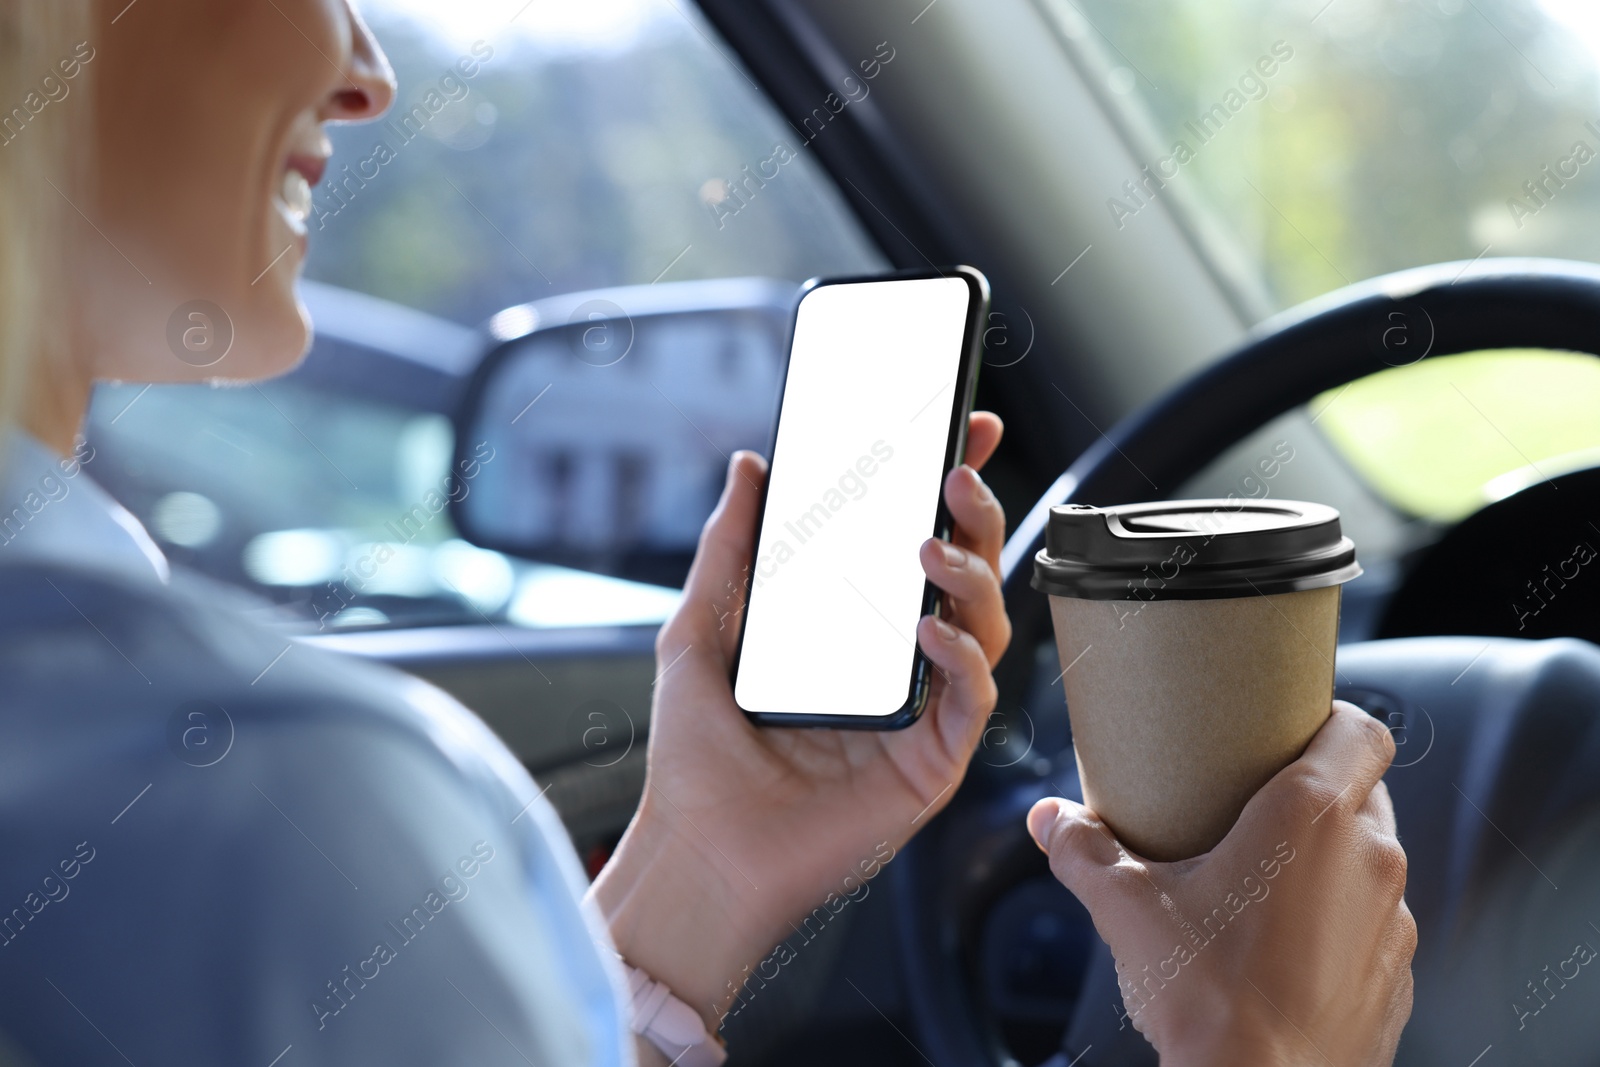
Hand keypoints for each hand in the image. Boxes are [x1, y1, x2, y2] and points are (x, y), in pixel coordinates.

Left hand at [589, 413, 1009, 1042]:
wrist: (697, 849)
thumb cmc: (697, 758)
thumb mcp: (700, 631)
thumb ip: (729, 548)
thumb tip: (748, 468)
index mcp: (851, 633)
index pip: (915, 548)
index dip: (949, 492)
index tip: (963, 432)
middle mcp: (894, 668)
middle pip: (964, 579)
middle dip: (974, 518)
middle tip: (955, 476)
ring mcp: (920, 715)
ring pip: (984, 630)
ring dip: (970, 578)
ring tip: (928, 551)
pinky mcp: (932, 765)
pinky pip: (974, 701)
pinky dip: (963, 659)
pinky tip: (930, 631)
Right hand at [1029, 701, 1415, 1066]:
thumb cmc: (1207, 999)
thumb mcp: (1127, 909)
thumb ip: (1084, 850)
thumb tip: (1049, 820)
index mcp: (1310, 816)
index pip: (1361, 731)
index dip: (1331, 721)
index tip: (1292, 730)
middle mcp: (1368, 858)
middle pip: (1365, 791)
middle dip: (1321, 791)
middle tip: (1259, 807)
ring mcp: (1393, 920)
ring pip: (1373, 859)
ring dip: (1333, 859)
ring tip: (1271, 881)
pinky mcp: (1399, 976)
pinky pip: (1377, 924)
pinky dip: (1343, 921)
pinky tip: (1290, 945)